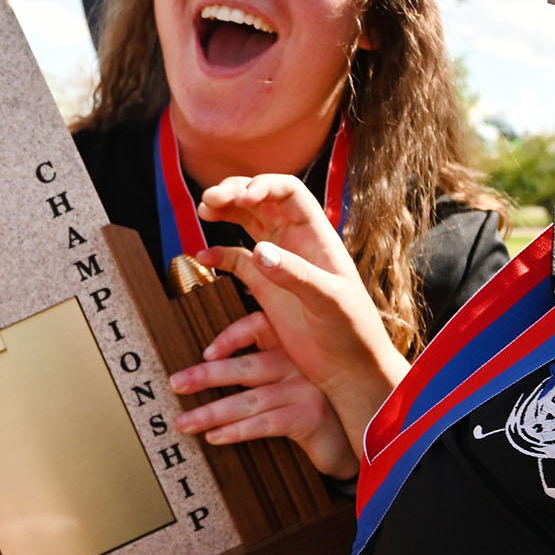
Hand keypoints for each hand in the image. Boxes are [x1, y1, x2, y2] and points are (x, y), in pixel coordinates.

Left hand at [168, 310, 359, 478]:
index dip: (229, 337)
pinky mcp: (310, 416)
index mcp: (293, 346)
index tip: (204, 353)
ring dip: (212, 412)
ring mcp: (307, 389)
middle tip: (176, 383)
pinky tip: (215, 437)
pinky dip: (237, 430)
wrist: (355, 440)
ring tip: (185, 422)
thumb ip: (259, 369)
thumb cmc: (315, 408)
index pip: (259, 326)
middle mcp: (301, 363)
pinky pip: (266, 423)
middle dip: (206, 376)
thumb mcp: (290, 381)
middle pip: (246, 366)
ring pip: (250, 398)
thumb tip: (206, 367)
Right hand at [194, 174, 407, 450]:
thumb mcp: (329, 300)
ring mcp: (278, 263)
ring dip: (225, 211)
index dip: (263, 185)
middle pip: (262, 199)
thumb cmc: (352, 330)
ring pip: (247, 222)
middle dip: (235, 191)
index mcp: (317, 235)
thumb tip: (259, 251)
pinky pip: (236, 260)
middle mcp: (296, 242)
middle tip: (211, 200)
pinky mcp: (264, 288)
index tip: (242, 196)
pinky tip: (202, 256)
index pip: (289, 192)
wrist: (349, 368)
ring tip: (205, 210)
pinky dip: (217, 254)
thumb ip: (295, 274)